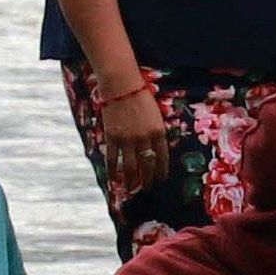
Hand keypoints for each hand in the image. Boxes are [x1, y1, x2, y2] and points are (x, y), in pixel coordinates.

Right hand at [93, 78, 170, 199]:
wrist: (122, 85)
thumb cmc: (140, 95)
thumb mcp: (156, 114)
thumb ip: (156, 132)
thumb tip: (155, 150)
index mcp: (159, 132)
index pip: (162, 158)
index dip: (161, 172)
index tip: (161, 180)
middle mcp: (145, 138)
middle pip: (148, 166)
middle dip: (148, 180)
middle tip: (148, 189)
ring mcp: (128, 139)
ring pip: (131, 167)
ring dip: (132, 181)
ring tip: (133, 190)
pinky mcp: (113, 138)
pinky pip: (113, 160)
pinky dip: (113, 172)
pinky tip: (114, 181)